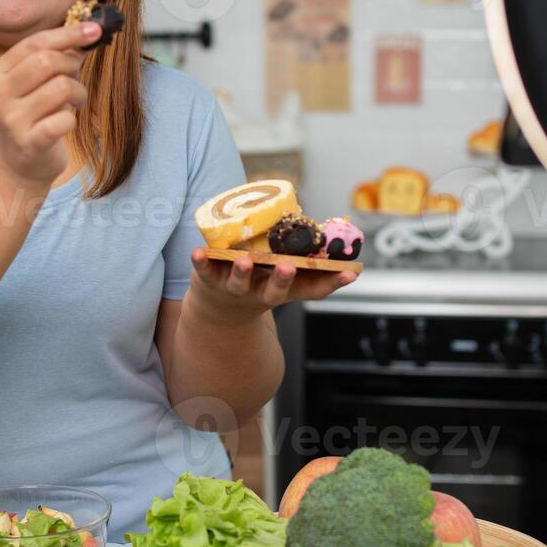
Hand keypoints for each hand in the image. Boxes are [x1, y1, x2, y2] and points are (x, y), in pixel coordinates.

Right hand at [0, 22, 99, 184]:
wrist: (14, 166)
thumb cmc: (31, 117)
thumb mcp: (35, 84)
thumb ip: (57, 58)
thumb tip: (88, 32)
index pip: (35, 43)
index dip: (68, 34)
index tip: (95, 29)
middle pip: (48, 62)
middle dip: (72, 66)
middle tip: (75, 79)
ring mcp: (12, 120)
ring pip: (62, 88)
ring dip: (78, 94)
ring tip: (73, 104)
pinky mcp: (30, 143)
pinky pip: (64, 120)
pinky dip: (72, 119)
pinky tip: (66, 124)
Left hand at [185, 248, 357, 324]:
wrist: (217, 312)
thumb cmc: (257, 285)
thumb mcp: (281, 279)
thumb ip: (301, 260)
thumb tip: (332, 234)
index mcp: (284, 289)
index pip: (312, 290)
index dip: (332, 282)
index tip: (349, 273)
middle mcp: (261, 292)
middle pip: (275, 290)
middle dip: (282, 278)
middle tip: (288, 267)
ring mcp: (234, 289)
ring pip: (240, 283)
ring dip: (242, 272)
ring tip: (244, 260)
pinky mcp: (210, 281)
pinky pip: (204, 273)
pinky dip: (200, 263)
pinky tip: (196, 253)